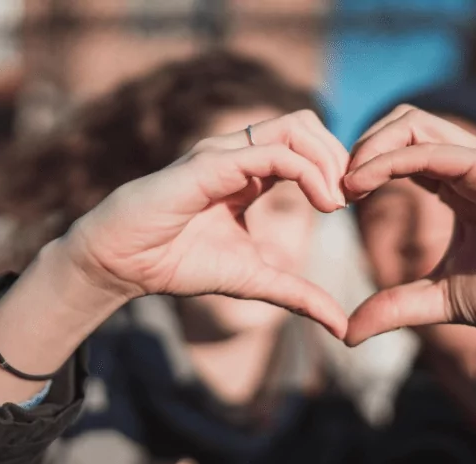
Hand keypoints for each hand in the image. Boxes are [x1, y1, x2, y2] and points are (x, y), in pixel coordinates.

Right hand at [63, 110, 350, 336]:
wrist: (122, 264)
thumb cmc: (178, 263)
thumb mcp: (254, 280)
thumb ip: (298, 295)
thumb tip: (341, 327)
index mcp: (250, 172)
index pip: (306, 144)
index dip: (336, 166)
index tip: (353, 204)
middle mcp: (239, 153)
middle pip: (306, 124)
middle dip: (339, 155)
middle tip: (353, 197)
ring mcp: (224, 153)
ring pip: (294, 127)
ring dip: (327, 159)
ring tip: (337, 201)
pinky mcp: (210, 164)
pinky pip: (271, 153)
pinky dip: (307, 171)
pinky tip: (321, 203)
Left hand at [342, 106, 475, 344]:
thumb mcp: (446, 300)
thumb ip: (398, 306)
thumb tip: (347, 332)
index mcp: (455, 187)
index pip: (397, 151)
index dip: (358, 167)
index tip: (330, 202)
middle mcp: (467, 167)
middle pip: (401, 122)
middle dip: (358, 146)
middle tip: (331, 188)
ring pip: (415, 123)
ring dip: (369, 146)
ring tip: (344, 185)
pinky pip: (439, 151)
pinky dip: (394, 158)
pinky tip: (365, 183)